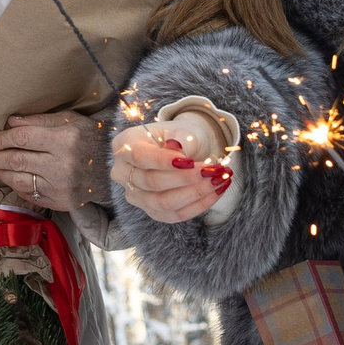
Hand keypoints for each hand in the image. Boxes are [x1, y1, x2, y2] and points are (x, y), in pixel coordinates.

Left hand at [0, 111, 107, 211]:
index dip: (0, 140)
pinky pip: (31, 194)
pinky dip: (16, 187)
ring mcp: (61, 186)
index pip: (22, 139)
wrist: (116, 166)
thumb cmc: (91, 137)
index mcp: (64, 139)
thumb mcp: (70, 120)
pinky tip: (7, 180)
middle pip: (16, 160)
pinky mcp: (62, 202)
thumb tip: (10, 123)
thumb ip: (39, 120)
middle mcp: (62, 164)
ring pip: (19, 180)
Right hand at [110, 116, 230, 224]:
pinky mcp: (151, 210)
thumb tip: (177, 146)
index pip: (139, 156)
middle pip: (152, 182)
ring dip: (195, 193)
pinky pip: (174, 215)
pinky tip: (217, 192)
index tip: (190, 161)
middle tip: (216, 170)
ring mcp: (135, 195)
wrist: (183, 150)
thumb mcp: (182, 129)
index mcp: (124, 145)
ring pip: (162, 203)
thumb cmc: (179, 136)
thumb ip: (180, 137)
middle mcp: (123, 172)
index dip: (163, 161)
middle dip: (187, 178)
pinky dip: (199, 205)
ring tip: (219, 180)